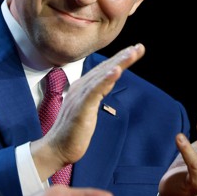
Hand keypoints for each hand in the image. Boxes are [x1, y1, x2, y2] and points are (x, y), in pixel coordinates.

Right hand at [31, 43, 144, 179]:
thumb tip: (105, 85)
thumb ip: (95, 95)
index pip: (104, 70)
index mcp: (82, 88)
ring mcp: (80, 97)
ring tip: (132, 53)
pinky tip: (117, 71)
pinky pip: (95, 91)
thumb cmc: (72, 132)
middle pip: (105, 68)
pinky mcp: (81, 107)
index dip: (119, 59)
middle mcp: (80, 88)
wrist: (56, 148)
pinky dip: (106, 79)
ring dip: (118, 63)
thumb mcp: (87, 110)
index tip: (135, 50)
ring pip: (102, 76)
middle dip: (123, 56)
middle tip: (140, 47)